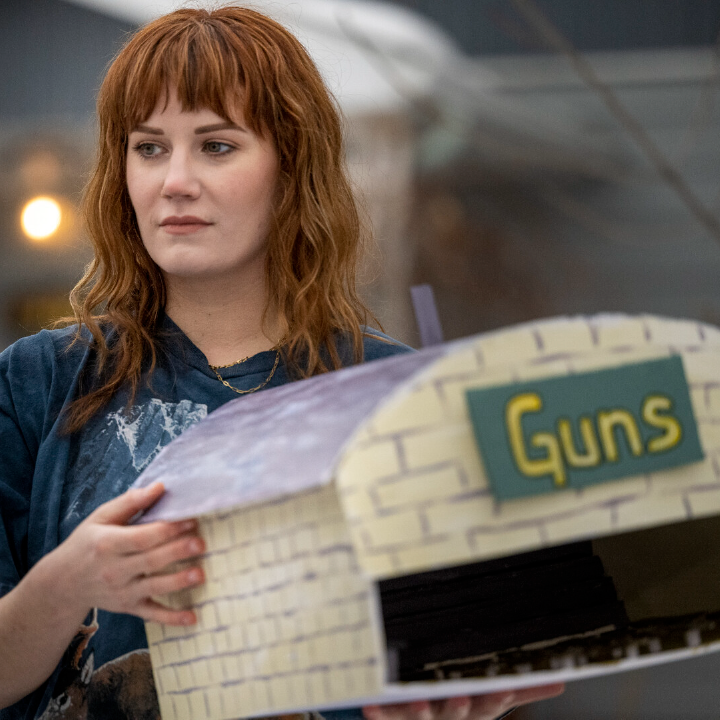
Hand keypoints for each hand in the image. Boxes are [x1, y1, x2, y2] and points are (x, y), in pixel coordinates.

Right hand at [46, 483, 204, 625]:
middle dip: (177, 552)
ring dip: (178, 582)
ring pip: (154, 588)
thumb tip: (159, 486)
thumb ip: (130, 502)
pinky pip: (152, 614)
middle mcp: (114, 570)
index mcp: (108, 544)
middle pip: (150, 561)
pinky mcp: (128, 607)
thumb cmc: (87, 543)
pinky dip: (172, 618)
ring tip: (201, 574)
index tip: (190, 520)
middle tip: (201, 543)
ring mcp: (122, 592)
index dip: (166, 530)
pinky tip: (192, 618)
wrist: (63, 583)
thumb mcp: (100, 518)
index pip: (141, 538)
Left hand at [363, 685, 564, 719]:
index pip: (488, 706)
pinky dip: (378, 713)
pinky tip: (369, 706)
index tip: (503, 689)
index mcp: (472, 711)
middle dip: (461, 708)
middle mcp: (447, 718)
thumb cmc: (460, 709)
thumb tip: (560, 680)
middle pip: (457, 714)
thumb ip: (522, 691)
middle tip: (464, 698)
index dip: (495, 699)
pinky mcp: (392, 719)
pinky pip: (384, 717)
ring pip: (421, 718)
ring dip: (421, 712)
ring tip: (419, 704)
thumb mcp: (490, 701)